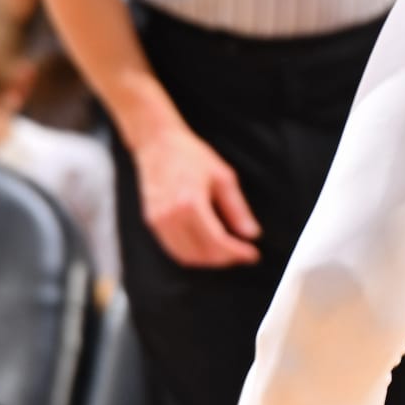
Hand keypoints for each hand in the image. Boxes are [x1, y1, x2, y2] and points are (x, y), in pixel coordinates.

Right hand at [134, 120, 260, 266]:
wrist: (157, 144)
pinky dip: (193, 255)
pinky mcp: (151, 223)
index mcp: (190, 203)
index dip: (238, 253)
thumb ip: (237, 208)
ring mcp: (158, 221)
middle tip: (242, 254)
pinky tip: (207, 247)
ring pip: (187, 257)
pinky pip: (174, 250)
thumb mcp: (223, 176)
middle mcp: (171, 216)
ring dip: (209, 260)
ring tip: (227, 252)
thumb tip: (251, 234)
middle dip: (226, 259)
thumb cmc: (189, 155)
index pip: (217, 241)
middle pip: (202, 254)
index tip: (252, 254)